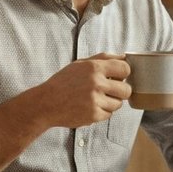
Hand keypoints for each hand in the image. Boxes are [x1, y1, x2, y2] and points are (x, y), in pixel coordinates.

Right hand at [15, 53, 131, 129]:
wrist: (46, 103)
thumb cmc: (63, 82)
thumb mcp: (80, 64)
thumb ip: (103, 58)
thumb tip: (123, 57)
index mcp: (94, 67)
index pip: (125, 68)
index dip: (124, 73)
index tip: (118, 77)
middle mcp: (96, 83)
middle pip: (126, 90)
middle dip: (120, 91)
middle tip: (110, 91)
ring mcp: (95, 100)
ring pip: (118, 104)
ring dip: (110, 103)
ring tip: (96, 99)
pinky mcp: (93, 115)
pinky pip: (108, 114)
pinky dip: (102, 112)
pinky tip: (89, 107)